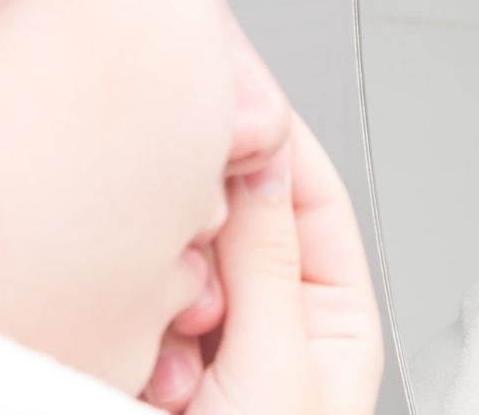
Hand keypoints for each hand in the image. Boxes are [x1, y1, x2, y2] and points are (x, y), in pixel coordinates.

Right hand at [140, 114, 383, 414]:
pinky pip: (141, 306)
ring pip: (185, 265)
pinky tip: (153, 375)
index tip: (247, 103)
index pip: (318, 202)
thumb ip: (267, 264)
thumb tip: (263, 169)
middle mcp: (279, 322)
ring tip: (187, 359)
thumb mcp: (278, 366)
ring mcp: (216, 342)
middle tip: (201, 270)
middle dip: (214, 245)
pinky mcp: (156, 361)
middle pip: (242, 225)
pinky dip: (142, 333)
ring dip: (175, 299)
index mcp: (337, 320)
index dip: (286, 148)